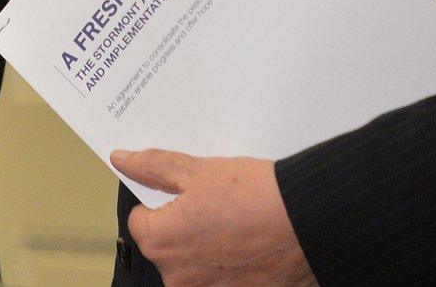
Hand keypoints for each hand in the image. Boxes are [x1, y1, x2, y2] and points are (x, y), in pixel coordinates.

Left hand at [110, 149, 316, 285]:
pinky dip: (231, 263)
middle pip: (168, 245)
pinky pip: (220, 278)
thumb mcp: (200, 170)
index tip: (187, 193)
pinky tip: (252, 243)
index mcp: (160, 242)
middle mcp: (177, 278)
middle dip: (186, 225)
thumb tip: (123, 160)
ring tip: (239, 222)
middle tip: (219, 204)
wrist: (312, 222)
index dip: (163, 200)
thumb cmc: (257, 196)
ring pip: (195, 263)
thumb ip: (155, 166)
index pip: (141, 220)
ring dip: (209, 245)